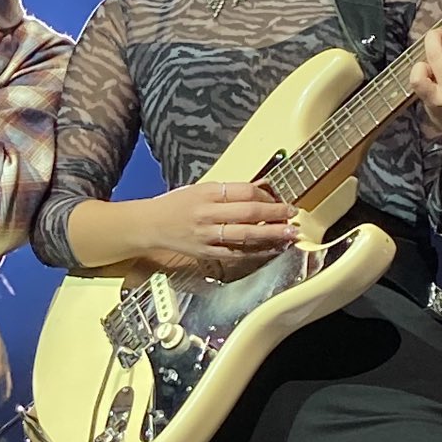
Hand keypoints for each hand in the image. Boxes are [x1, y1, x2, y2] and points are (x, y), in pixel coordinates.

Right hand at [136, 178, 295, 269]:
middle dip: (274, 214)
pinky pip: (235, 253)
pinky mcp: (206, 253)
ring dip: (271, 235)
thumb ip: (229, 191)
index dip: (266, 196)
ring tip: (290, 233)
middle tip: (293, 214)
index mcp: (206, 194)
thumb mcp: (199, 189)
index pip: (243, 192)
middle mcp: (207, 215)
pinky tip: (270, 249)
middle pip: (247, 213)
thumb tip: (260, 188)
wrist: (149, 226)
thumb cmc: (175, 205)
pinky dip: (255, 251)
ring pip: (244, 235)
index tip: (280, 199)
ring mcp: (207, 236)